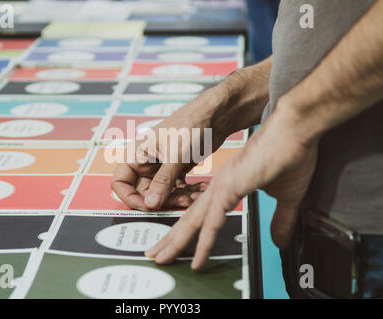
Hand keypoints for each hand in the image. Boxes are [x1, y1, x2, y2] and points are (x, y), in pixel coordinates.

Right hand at [111, 61, 271, 210]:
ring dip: (179, 197)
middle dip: (164, 199)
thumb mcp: (175, 155)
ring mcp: (162, 166)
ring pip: (163, 193)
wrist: (216, 115)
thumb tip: (152, 204)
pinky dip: (188, 191)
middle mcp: (146, 161)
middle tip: (181, 201)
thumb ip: (162, 182)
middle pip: (145, 192)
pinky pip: (177, 188)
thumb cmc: (191, 124)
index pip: (120, 182)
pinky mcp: (177, 169)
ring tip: (196, 195)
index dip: (130, 197)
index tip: (148, 205)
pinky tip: (201, 188)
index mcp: (137, 153)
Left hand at [145, 105, 318, 268]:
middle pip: (189, 218)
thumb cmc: (289, 155)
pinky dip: (205, 241)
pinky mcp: (230, 187)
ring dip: (176, 242)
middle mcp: (218, 186)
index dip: (188, 230)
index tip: (179, 244)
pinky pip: (213, 220)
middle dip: (171, 239)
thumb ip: (280, 220)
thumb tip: (279, 240)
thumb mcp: (286, 197)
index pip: (201, 213)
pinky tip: (197, 258)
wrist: (294, 129)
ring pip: (192, 220)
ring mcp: (222, 186)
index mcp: (226, 185)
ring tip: (161, 258)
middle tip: (157, 255)